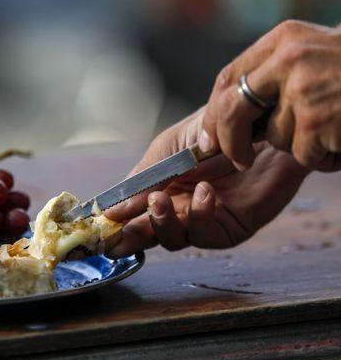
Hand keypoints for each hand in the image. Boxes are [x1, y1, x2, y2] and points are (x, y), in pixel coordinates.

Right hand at [105, 108, 308, 256]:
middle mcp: (179, 207)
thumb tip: (112, 207)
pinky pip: (208, 234)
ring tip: (158, 199)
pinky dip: (199, 217)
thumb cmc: (216, 128)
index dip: (115, 223)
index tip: (97, 227)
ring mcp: (205, 218)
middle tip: (116, 236)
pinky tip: (204, 192)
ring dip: (160, 224)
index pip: (132, 213)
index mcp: (161, 188)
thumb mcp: (170, 147)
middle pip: (148, 233)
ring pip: (174, 239)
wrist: (262, 120)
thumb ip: (144, 176)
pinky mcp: (233, 225)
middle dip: (130, 237)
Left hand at [200, 20, 340, 171]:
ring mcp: (305, 89)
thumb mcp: (313, 56)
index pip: (229, 77)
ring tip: (331, 126)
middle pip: (232, 108)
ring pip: (275, 137)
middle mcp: (289, 59)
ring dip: (298, 144)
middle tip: (236, 159)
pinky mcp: (319, 119)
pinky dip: (320, 156)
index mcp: (284, 40)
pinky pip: (301, 153)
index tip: (209, 137)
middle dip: (228, 140)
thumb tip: (228, 119)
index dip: (214, 112)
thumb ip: (275, 76)